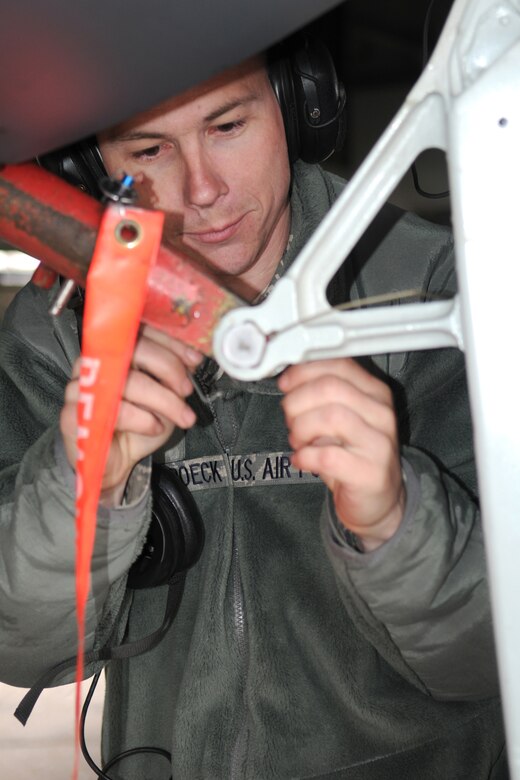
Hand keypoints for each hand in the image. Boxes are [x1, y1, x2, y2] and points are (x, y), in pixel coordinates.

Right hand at [60, 325, 201, 504]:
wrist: (116, 460)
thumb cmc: (138, 423)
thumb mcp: (165, 394)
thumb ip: (174, 374)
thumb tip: (192, 359)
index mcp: (114, 350)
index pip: (140, 331)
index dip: (170, 343)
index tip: (194, 360)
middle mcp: (94, 361)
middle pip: (134, 350)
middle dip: (169, 369)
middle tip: (186, 390)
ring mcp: (80, 386)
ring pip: (129, 381)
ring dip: (164, 400)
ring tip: (181, 416)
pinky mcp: (72, 414)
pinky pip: (114, 410)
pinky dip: (142, 419)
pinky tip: (154, 427)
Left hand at [278, 358, 404, 550]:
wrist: (378, 501)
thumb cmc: (352, 456)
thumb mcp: (340, 418)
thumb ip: (321, 395)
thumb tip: (289, 378)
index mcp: (375, 392)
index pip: (339, 365)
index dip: (305, 371)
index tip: (286, 383)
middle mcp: (381, 413)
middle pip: (331, 388)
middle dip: (298, 401)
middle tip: (290, 418)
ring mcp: (379, 443)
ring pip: (330, 417)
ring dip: (301, 427)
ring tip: (298, 440)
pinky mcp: (370, 473)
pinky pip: (328, 456)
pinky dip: (305, 456)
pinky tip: (301, 459)